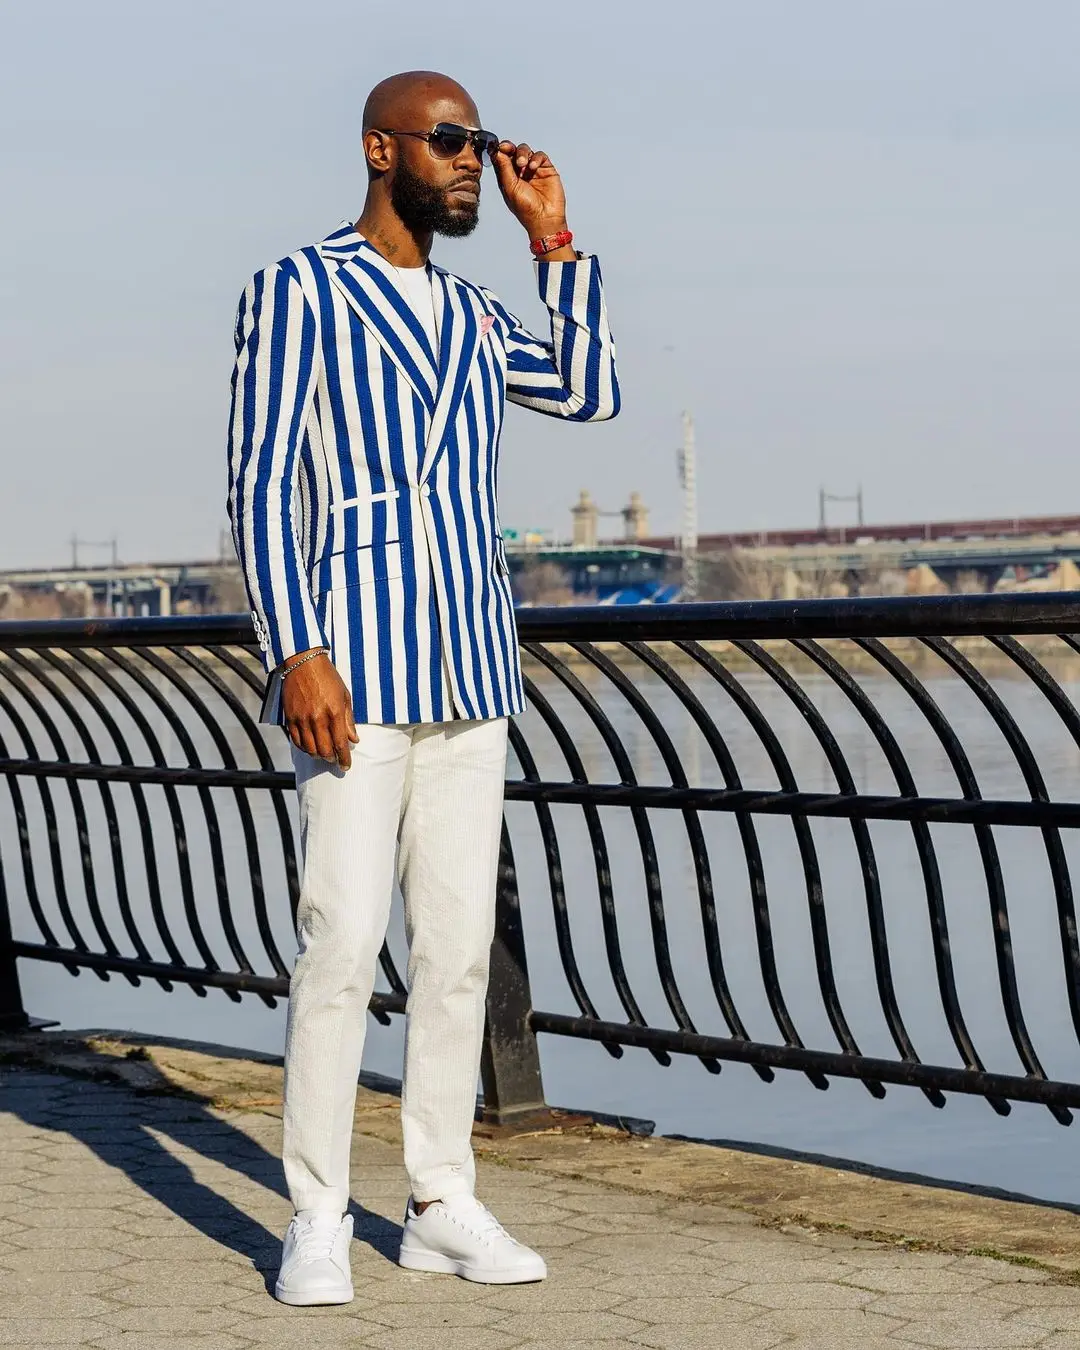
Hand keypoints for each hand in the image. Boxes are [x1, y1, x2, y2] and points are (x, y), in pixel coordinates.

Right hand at [280, 651, 358, 769]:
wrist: (303, 662)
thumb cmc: (327, 677)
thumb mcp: (345, 696)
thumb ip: (348, 720)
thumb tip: (354, 739)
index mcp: (334, 712)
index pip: (340, 744)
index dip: (344, 758)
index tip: (346, 765)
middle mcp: (317, 718)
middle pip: (324, 750)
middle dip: (331, 759)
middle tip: (335, 759)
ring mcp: (302, 719)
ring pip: (309, 749)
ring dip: (317, 755)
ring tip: (323, 754)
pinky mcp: (290, 717)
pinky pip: (296, 740)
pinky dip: (303, 748)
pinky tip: (309, 747)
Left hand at [492, 141, 567, 237]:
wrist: (545, 219)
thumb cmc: (526, 208)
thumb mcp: (510, 188)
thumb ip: (504, 168)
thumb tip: (497, 151)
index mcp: (508, 177)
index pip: (501, 159)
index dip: (498, 151)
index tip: (497, 147)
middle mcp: (520, 172)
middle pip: (513, 151)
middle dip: (509, 148)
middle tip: (508, 148)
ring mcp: (533, 170)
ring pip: (525, 151)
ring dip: (522, 153)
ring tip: (522, 163)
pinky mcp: (546, 169)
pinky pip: (540, 156)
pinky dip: (535, 158)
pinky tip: (533, 167)